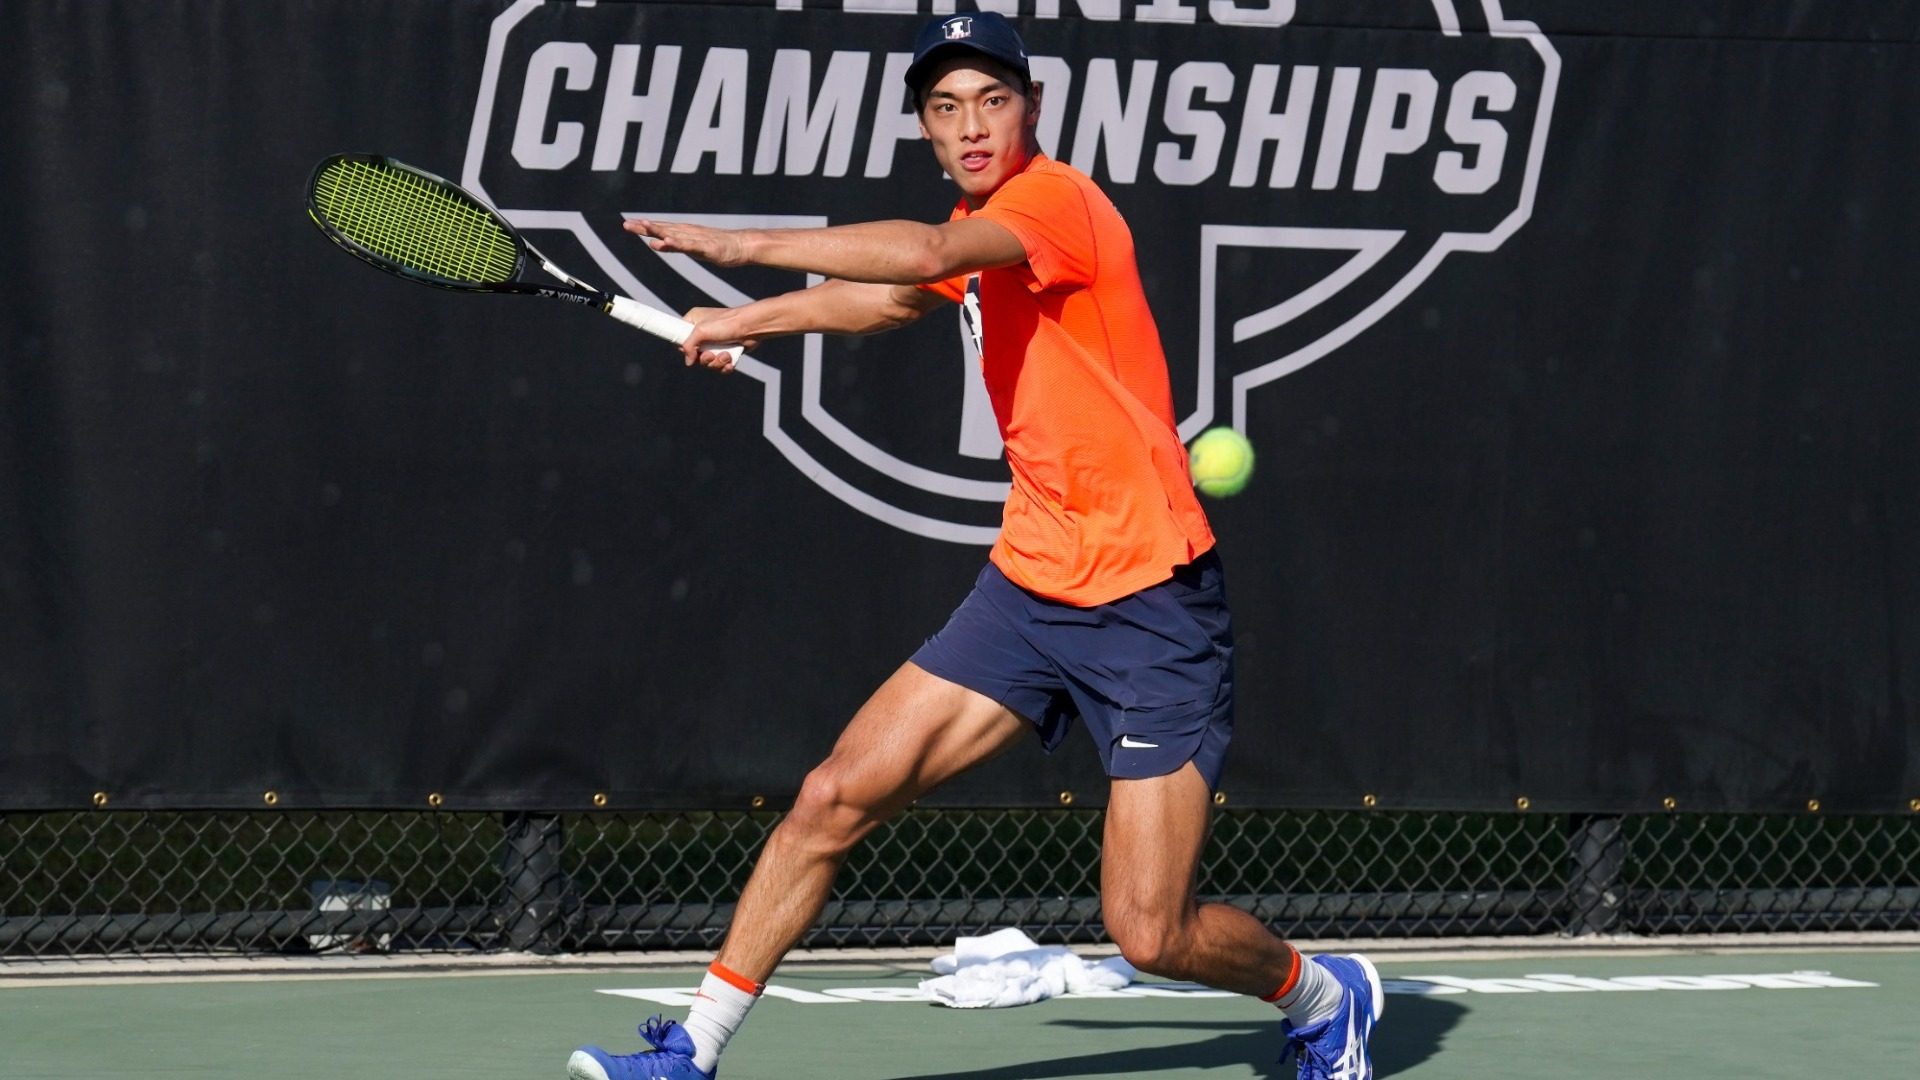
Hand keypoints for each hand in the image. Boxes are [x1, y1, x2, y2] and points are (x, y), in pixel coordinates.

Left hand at [624, 219, 750, 266]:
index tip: (628, 224)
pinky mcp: (707, 247)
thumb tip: (654, 243)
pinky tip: (668, 241)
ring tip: (644, 226)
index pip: (661, 228)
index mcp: (684, 233)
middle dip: (645, 227)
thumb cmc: (719, 247)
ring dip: (660, 230)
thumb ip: (673, 246)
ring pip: (675, 234)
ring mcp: (698, 239)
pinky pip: (691, 246)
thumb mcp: (692, 248)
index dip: (644, 227)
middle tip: (627, 224)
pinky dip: (679, 243)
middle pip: (664, 229)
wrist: (742, 245)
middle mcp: (688, 232)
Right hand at [681, 306, 756, 373]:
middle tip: (710, 354)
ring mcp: (715, 342)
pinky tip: (730, 362)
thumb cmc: (727, 323)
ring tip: (725, 355)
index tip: (691, 350)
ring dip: (716, 363)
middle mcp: (703, 332)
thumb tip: (689, 362)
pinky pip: (720, 366)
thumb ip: (688, 345)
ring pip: (708, 362)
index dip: (684, 347)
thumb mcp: (701, 330)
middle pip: (694, 354)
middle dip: (704, 359)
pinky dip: (725, 366)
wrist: (752, 326)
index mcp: (694, 321)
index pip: (680, 337)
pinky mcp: (726, 351)